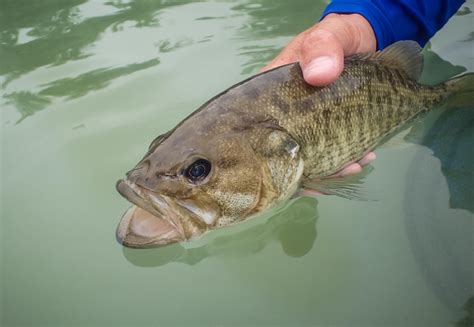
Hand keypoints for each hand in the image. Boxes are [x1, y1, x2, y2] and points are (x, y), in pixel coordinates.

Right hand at [262, 13, 376, 175]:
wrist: (365, 39)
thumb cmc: (337, 36)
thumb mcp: (328, 36)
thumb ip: (322, 49)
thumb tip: (317, 76)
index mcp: (271, 94)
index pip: (256, 130)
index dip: (270, 155)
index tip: (296, 166)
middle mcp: (284, 115)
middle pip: (285, 152)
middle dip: (310, 169)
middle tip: (340, 168)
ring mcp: (306, 125)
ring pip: (309, 157)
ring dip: (332, 168)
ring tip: (356, 165)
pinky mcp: (326, 129)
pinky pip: (330, 152)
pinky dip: (345, 161)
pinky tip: (362, 159)